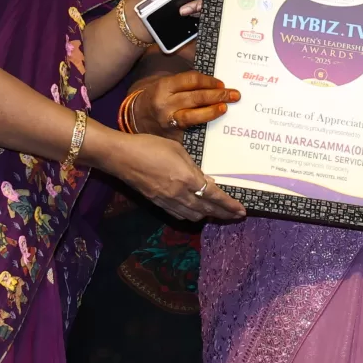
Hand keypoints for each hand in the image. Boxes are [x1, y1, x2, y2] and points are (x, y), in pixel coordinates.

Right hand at [93, 127, 245, 223]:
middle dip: (223, 214)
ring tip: (216, 213)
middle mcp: (179, 194)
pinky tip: (193, 211)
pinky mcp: (157, 203)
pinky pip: (179, 215)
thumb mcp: (178, 151)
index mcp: (187, 178)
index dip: (229, 206)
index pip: (215, 196)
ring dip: (207, 216)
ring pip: (193, 216)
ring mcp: (167, 201)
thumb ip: (194, 168)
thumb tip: (207, 181)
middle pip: (207, 211)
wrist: (121, 156)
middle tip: (235, 215)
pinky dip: (191, 215)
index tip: (241, 211)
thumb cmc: (150, 146)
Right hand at [124, 71, 237, 135]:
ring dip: (211, 112)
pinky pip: (190, 131)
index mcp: (164, 86)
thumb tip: (212, 82)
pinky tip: (214, 127)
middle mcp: (165, 103)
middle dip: (217, 95)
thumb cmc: (157, 98)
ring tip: (224, 108)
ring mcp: (168, 121)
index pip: (191, 80)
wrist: (136, 117)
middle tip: (234, 95)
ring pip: (193, 116)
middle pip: (196, 97)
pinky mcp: (171, 136)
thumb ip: (186, 82)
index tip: (221, 84)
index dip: (209, 81)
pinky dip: (203, 128)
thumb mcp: (166, 84)